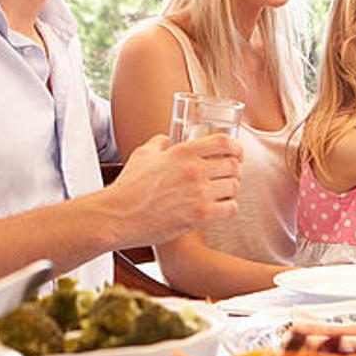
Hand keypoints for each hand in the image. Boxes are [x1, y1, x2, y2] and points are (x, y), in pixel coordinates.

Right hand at [106, 134, 241, 246]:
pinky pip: (231, 208)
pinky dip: (228, 208)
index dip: (236, 147)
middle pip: (234, 165)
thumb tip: (167, 139)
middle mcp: (195, 169)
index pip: (224, 142)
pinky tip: (219, 209)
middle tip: (228, 176)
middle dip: (234, 170)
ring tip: (222, 193)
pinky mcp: (200, 214)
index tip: (236, 153)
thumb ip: (159, 143)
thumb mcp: (142, 155)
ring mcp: (199, 192)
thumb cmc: (128, 187)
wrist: (118, 216)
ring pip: (234, 186)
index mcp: (183, 152)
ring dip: (231, 190)